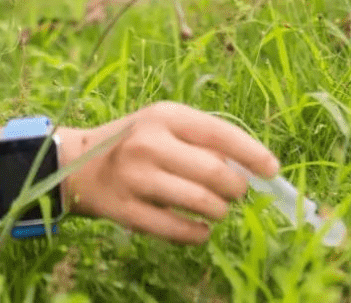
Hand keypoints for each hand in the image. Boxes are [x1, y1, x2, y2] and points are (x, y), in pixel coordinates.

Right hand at [63, 102, 278, 243]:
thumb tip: (249, 168)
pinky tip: (201, 230)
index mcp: (164, 116)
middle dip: (236, 189)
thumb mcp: (163, 126)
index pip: (219, 133)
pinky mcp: (126, 209)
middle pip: (214, 172)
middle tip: (235, 194)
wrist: (78, 164)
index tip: (272, 169)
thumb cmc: (135, 142)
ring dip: (219, 212)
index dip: (252, 153)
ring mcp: (136, 177)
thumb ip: (201, 140)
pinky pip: (177, 230)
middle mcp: (149, 143)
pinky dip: (198, 234)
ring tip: (217, 211)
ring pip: (200, 202)